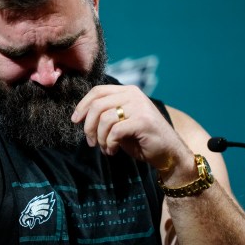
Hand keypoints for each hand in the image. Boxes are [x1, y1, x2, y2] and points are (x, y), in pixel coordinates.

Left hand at [71, 85, 188, 170]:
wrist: (169, 153)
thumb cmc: (142, 139)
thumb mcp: (121, 122)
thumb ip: (106, 114)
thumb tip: (81, 117)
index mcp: (128, 91)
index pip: (97, 91)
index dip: (82, 105)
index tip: (75, 120)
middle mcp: (133, 95)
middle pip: (97, 105)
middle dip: (88, 126)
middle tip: (90, 142)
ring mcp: (139, 107)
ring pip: (104, 119)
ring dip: (100, 138)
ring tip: (105, 148)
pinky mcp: (143, 121)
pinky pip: (115, 131)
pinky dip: (109, 144)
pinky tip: (113, 151)